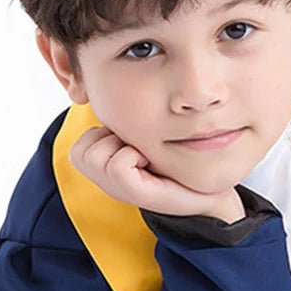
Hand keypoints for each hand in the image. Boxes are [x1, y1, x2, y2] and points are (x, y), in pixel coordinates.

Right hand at [70, 126, 243, 220]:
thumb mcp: (144, 135)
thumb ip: (123, 119)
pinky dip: (132, 156)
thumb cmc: (179, 162)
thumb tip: (98, 96)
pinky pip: (117, 165)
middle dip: (108, 139)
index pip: (80, 144)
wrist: (210, 193)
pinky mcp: (135, 195)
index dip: (103, 134)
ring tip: (144, 155)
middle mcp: (107, 183)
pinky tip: (150, 162)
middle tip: (139, 149)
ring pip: (94, 156)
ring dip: (121, 147)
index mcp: (106, 168)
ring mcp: (118, 191)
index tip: (133, 142)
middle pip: (80, 151)